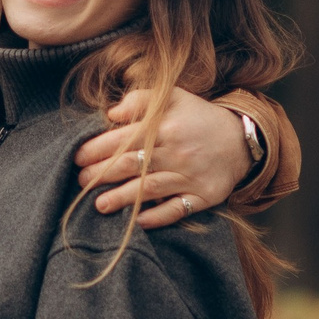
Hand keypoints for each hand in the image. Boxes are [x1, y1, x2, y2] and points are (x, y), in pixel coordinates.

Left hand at [74, 89, 251, 227]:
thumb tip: (111, 112)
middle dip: (102, 175)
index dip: (97, 149)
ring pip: (150, 189)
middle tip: (80, 182)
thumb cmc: (198, 118)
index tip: (77, 157)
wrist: (241, 140)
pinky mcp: (203, 196)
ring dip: (122, 198)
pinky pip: (177, 210)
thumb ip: (140, 99)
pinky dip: (157, 217)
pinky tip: (137, 221)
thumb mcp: (174, 97)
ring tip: (99, 205)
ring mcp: (190, 176)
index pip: (124, 138)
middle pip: (132, 165)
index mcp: (165, 126)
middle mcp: (176, 152)